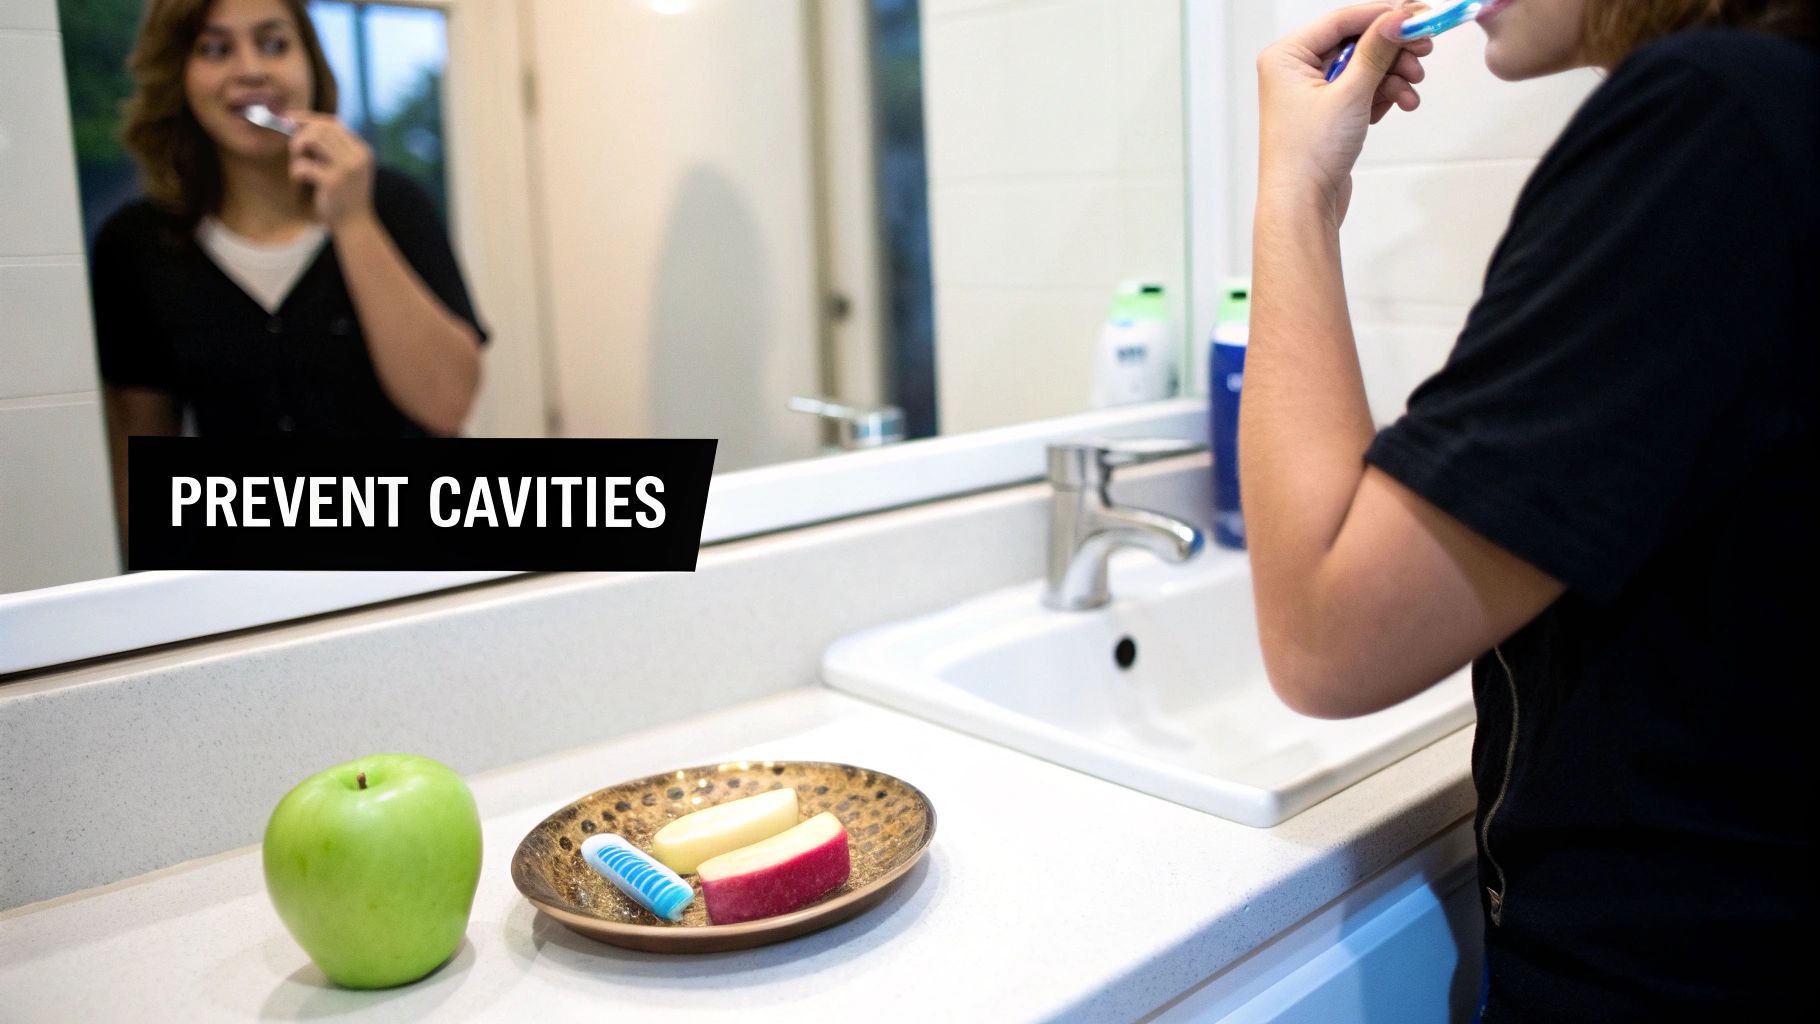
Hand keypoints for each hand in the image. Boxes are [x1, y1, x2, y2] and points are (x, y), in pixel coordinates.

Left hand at [288, 113, 375, 229]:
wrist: (354, 226)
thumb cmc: (344, 198)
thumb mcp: (345, 169)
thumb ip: (332, 150)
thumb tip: (300, 126)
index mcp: (362, 150)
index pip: (334, 123)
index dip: (309, 119)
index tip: (290, 120)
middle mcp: (358, 155)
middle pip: (322, 128)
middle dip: (301, 136)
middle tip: (294, 152)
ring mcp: (347, 167)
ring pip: (313, 139)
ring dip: (297, 150)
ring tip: (297, 168)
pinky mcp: (333, 181)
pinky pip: (303, 165)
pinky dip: (295, 172)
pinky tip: (299, 183)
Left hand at [1257, 3, 1430, 221]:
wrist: (1302, 206)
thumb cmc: (1309, 153)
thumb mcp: (1349, 93)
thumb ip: (1376, 50)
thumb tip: (1398, 18)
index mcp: (1286, 56)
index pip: (1341, 20)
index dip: (1382, 15)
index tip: (1417, 16)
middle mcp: (1295, 71)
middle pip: (1356, 42)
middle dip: (1392, 49)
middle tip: (1424, 51)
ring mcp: (1312, 94)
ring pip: (1364, 68)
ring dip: (1394, 75)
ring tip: (1412, 89)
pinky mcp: (1328, 115)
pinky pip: (1363, 91)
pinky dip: (1385, 94)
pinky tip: (1403, 103)